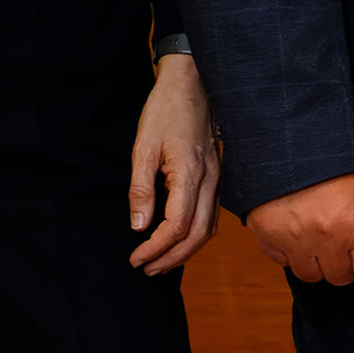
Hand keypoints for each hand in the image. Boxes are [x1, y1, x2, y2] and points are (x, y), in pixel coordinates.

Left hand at [126, 54, 224, 274]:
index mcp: (190, 173)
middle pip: (198, 234)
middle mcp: (210, 181)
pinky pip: (212, 215)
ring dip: (185, 250)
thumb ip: (141, 189)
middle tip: (147, 269)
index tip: (136, 257)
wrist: (192, 84)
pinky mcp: (217, 176)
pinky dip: (196, 234)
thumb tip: (139, 226)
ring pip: (209, 228)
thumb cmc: (165, 111)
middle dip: (172, 257)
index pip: (177, 225)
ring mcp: (217, 179)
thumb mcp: (143, 147)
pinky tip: (179, 238)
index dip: (156, 247)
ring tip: (161, 261)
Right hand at [250, 169, 353, 292]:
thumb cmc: (338, 158)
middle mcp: (326, 235)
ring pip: (310, 274)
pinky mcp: (265, 233)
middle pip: (340, 279)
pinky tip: (296, 226)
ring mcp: (293, 236)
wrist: (290, 132)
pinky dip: (290, 251)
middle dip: (345, 263)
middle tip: (342, 234)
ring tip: (318, 230)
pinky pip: (281, 260)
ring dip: (317, 260)